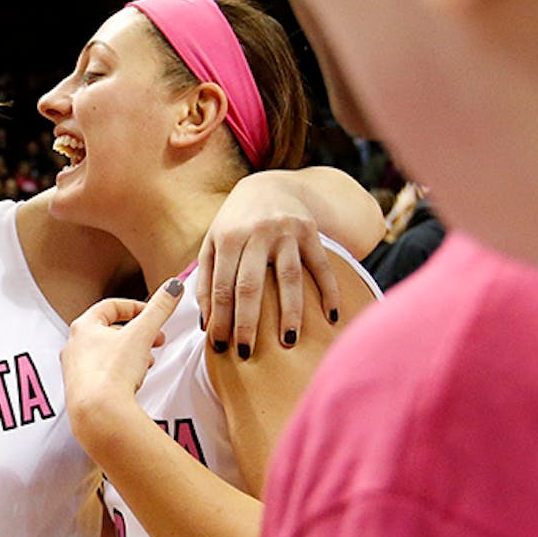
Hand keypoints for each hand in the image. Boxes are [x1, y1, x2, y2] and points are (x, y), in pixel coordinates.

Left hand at [61, 280, 182, 451]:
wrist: (98, 414)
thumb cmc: (113, 372)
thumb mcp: (142, 334)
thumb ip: (160, 308)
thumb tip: (174, 286)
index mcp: (83, 327)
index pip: (110, 307)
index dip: (135, 307)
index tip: (152, 314)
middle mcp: (73, 346)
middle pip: (108, 331)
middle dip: (136, 334)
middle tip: (156, 340)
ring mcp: (74, 370)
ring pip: (106, 354)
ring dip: (129, 355)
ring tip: (147, 362)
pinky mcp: (79, 391)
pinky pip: (103, 375)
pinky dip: (120, 374)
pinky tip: (133, 383)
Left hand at [194, 171, 340, 354]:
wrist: (269, 185)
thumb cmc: (234, 224)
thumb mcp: (212, 244)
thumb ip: (206, 281)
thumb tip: (206, 325)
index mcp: (227, 237)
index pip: (222, 287)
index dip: (220, 319)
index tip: (220, 347)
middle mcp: (256, 233)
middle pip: (250, 286)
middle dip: (247, 323)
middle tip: (246, 352)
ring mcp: (286, 232)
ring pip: (288, 278)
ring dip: (290, 313)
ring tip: (289, 342)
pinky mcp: (311, 231)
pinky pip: (322, 266)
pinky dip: (329, 292)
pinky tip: (331, 317)